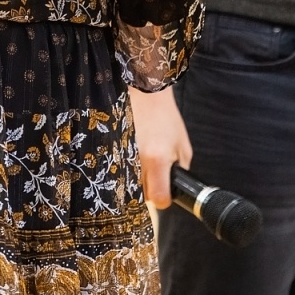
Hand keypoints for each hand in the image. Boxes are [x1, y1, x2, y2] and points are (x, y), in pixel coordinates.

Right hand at [129, 85, 190, 207]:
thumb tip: (176, 187)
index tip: (166, 190)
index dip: (165, 198)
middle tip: (156, 171)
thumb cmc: (166, 118)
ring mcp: (121, 156)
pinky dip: (127, 169)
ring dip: (138, 180)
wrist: (144, 95)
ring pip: (129, 186)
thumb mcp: (182, 146)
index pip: (159, 199)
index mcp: (157, 160)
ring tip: (144, 161)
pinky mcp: (111, 151)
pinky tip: (134, 155)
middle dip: (151, 188)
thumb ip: (182, 169)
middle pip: (143, 195)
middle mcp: (137, 161)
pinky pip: (119, 172)